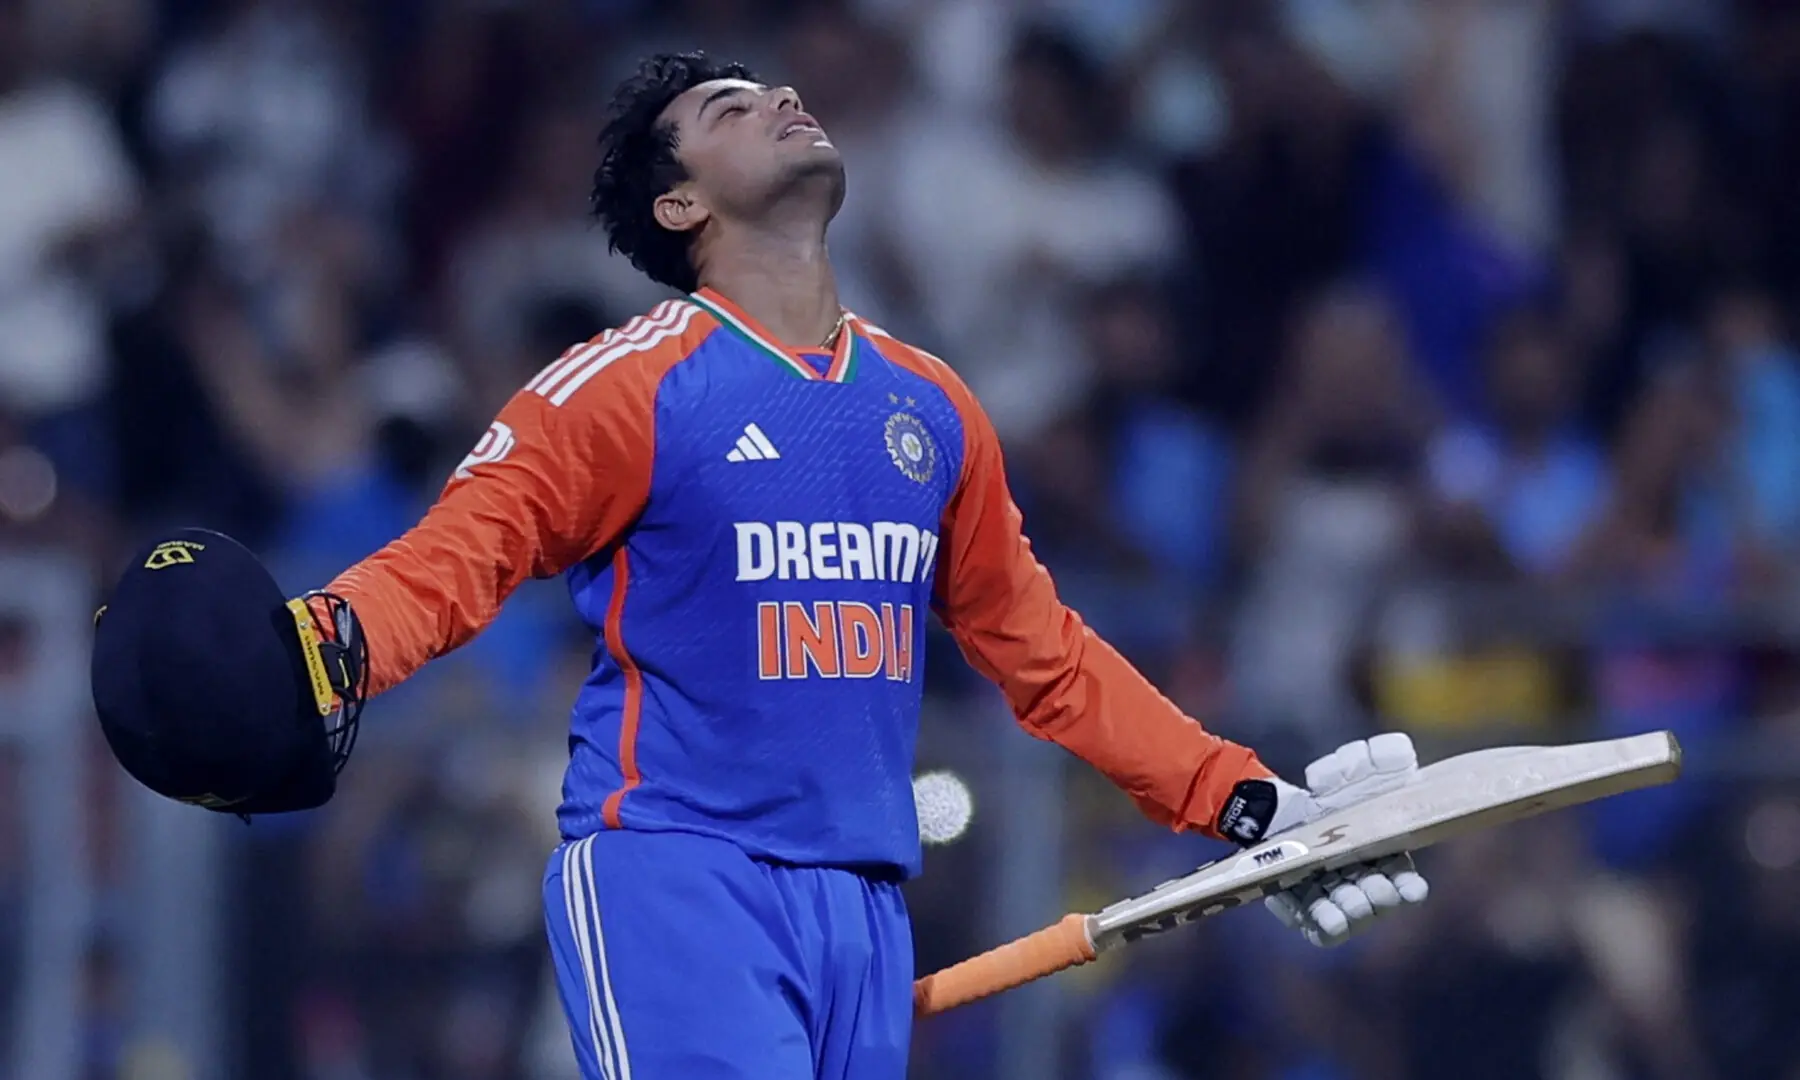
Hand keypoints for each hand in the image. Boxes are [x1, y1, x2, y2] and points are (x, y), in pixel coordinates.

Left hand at [1217, 733, 1429, 946]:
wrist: (1276, 814)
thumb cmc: (1326, 796)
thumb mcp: (1347, 770)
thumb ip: (1373, 758)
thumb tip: (1395, 754)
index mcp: (1387, 857)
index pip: (1407, 882)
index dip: (1410, 887)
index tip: (1410, 888)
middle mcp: (1367, 884)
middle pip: (1382, 901)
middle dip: (1379, 896)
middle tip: (1370, 885)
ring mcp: (1339, 901)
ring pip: (1354, 918)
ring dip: (1352, 909)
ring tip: (1342, 896)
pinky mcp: (1310, 913)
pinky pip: (1321, 931)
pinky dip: (1321, 922)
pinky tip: (1314, 909)